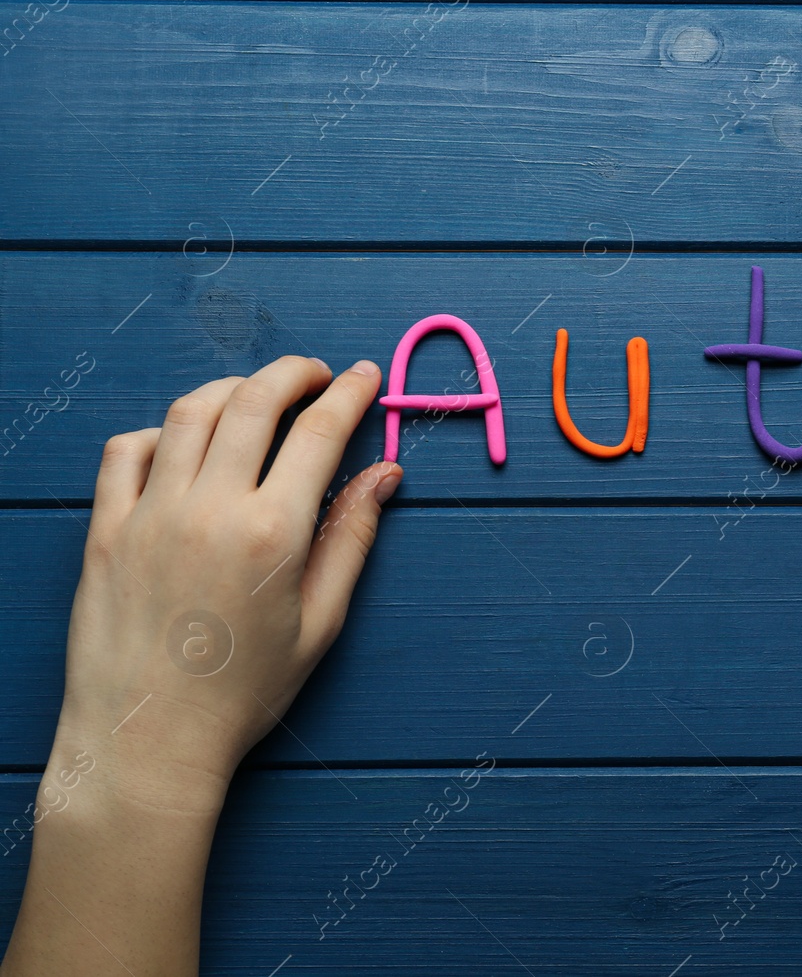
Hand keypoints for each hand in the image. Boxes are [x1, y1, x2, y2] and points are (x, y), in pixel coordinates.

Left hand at [51, 355, 400, 810]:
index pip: (320, 432)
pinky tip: (185, 444)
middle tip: (315, 375)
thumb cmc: (242, 693)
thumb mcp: (320, 621)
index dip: (349, 392)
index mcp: (273, 533)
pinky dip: (162, 430)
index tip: (364, 375)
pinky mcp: (105, 529)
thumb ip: (351, 539)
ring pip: (190, 412)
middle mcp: (210, 510)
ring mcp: (150, 514)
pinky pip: (127, 450)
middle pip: (254, 401)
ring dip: (232, 389)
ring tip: (256, 397)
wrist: (147, 741)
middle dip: (294, 373)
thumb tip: (384, 475)